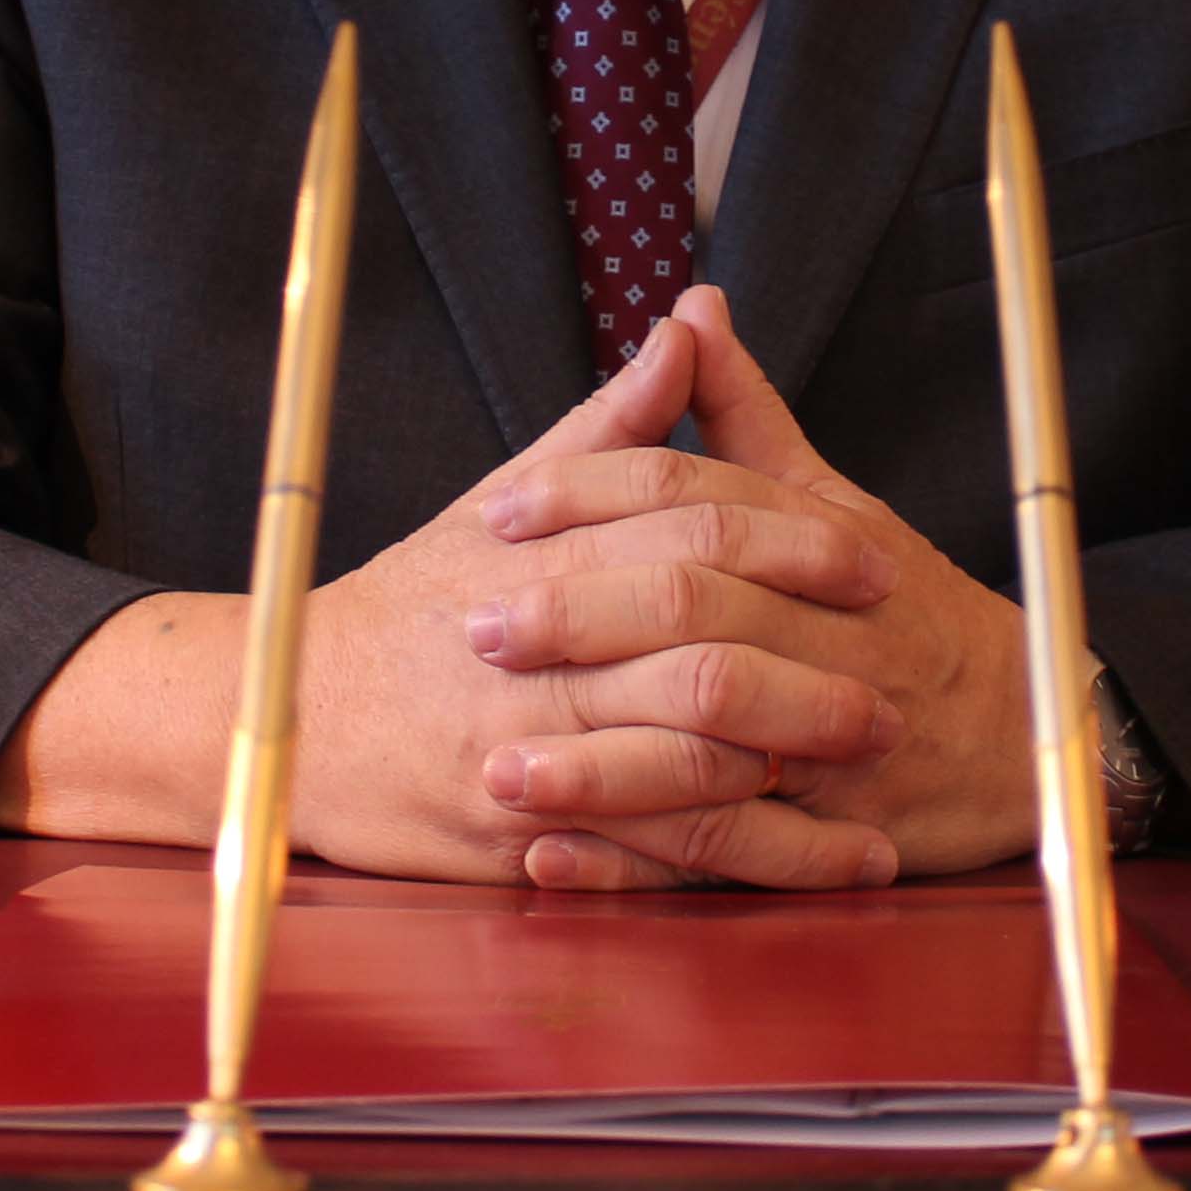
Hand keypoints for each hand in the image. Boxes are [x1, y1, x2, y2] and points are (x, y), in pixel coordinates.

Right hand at [291, 315, 912, 887]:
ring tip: (875, 775)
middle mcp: (536, 657)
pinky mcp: (519, 841)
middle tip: (898, 687)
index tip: (870, 563)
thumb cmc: (412, 604)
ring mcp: (527, 755)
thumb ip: (609, 428)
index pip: (689, 534)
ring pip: (685, 767)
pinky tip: (821, 858)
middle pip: (701, 659)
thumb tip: (690, 328)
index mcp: (542, 558)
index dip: (791, 546)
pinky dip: (746, 862)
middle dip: (813, 676)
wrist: (293, 715)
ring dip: (795, 775)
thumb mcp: (500, 500)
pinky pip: (654, 860)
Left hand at [466, 288, 1043, 887]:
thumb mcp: (837, 506)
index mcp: (819, 544)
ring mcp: (834, 741)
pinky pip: (726, 854)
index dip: (593, 498)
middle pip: (698, 610)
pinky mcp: (832, 837)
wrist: (1029, 734)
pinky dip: (636, 862)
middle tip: (477, 628)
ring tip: (494, 769)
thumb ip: (749, 418)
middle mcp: (829, 634)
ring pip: (710, 741)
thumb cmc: (909, 612)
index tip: (500, 513)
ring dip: (597, 762)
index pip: (696, 498)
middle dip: (581, 622)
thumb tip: (690, 312)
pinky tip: (551, 858)